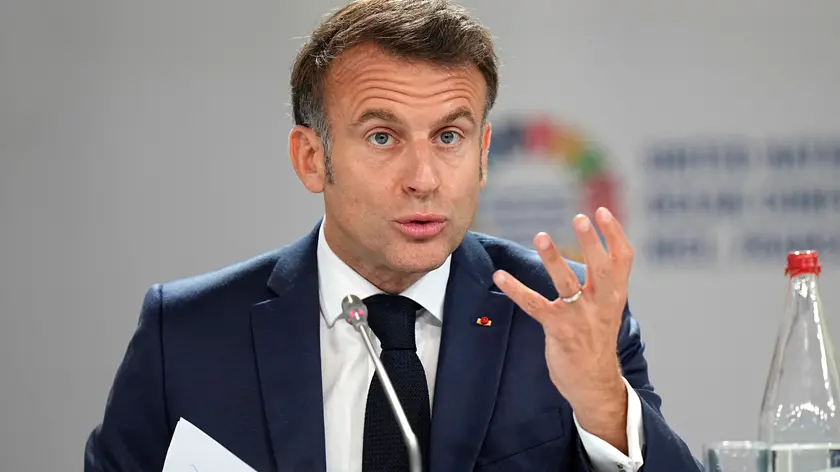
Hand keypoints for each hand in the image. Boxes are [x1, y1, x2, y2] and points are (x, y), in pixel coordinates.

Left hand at [492, 207, 633, 452]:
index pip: (623, 260)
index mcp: (615, 296)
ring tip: (540, 236)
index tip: (602, 212)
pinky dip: (516, 289)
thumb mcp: (609, 308)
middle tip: (581, 218)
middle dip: (591, 242)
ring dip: (553, 259)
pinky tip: (500, 276)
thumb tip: (597, 247)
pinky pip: (534, 305)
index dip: (614, 234)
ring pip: (567, 284)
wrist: (594, 383)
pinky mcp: (558, 330)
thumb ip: (604, 282)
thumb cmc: (597, 339)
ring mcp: (579, 317)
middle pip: (600, 268)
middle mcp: (601, 304)